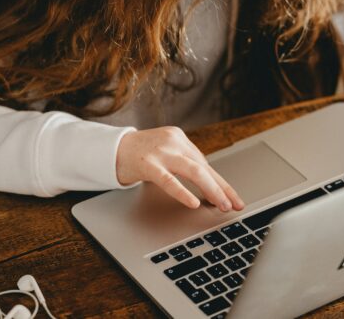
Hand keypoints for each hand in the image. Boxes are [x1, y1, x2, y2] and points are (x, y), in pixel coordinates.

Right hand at [116, 127, 245, 211]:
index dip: (221, 182)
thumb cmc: (139, 154)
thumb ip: (184, 164)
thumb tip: (209, 186)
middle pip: (204, 167)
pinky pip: (168, 180)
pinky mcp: (147, 163)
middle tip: (232, 204)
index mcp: (180, 138)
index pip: (205, 163)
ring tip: (221, 205)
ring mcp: (161, 151)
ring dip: (211, 189)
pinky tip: (193, 202)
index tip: (233, 197)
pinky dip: (183, 192)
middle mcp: (173, 141)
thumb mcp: (165, 154)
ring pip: (193, 171)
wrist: (110, 149)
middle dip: (221, 187)